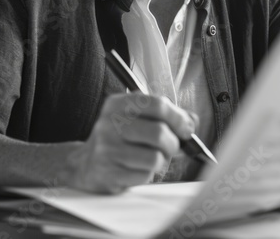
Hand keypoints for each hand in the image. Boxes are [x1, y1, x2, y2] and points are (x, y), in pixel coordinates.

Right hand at [68, 93, 196, 193]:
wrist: (86, 165)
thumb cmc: (119, 139)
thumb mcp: (138, 119)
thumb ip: (167, 117)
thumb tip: (192, 121)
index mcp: (117, 104)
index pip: (157, 105)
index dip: (178, 118)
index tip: (186, 128)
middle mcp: (109, 124)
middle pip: (159, 133)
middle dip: (172, 144)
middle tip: (170, 147)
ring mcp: (106, 149)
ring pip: (155, 157)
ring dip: (161, 161)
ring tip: (151, 158)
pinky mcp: (108, 172)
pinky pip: (144, 175)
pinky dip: (147, 174)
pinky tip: (136, 168)